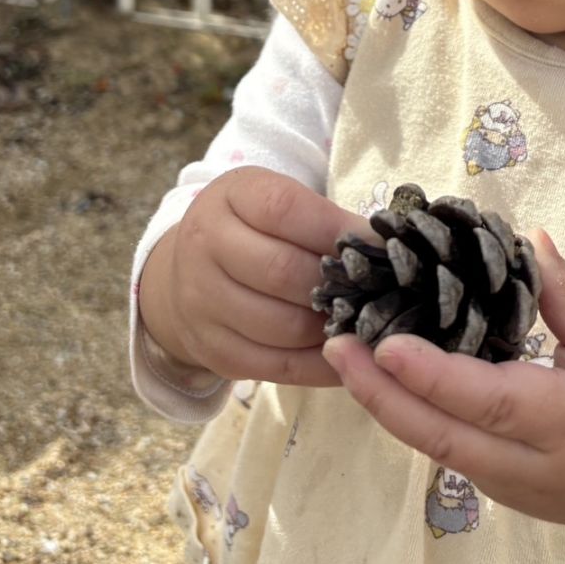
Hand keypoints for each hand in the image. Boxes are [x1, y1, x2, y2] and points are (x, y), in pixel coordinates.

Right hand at [139, 166, 377, 386]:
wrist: (184, 274)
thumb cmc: (251, 228)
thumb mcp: (275, 202)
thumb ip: (321, 217)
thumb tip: (380, 246)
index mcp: (230, 198)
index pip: (284, 210)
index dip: (334, 229)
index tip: (377, 243)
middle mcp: (206, 247)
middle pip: (282, 271)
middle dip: (337, 283)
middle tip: (376, 288)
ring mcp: (204, 304)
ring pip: (284, 326)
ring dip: (332, 327)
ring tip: (366, 320)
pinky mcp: (215, 352)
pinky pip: (279, 366)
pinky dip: (322, 364)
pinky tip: (348, 352)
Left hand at [324, 231, 564, 558]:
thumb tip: (530, 238)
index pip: (490, 401)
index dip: (434, 376)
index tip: (386, 344)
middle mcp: (529, 464)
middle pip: (441, 436)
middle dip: (381, 394)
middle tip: (335, 346)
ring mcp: (505, 487)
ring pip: (431, 447)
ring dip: (383, 404)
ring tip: (342, 355)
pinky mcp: (491, 492)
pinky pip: (441, 450)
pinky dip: (406, 415)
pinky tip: (378, 380)